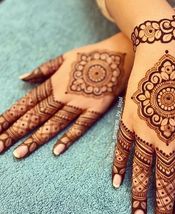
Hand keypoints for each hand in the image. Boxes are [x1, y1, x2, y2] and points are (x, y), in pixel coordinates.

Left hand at [0, 34, 133, 158]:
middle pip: (35, 116)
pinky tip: (57, 150)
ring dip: (36, 139)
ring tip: (19, 154)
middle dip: (15, 132)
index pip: (26, 103)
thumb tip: (22, 78)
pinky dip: (69, 137)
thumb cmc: (90, 55)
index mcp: (54, 82)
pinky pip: (81, 126)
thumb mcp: (63, 57)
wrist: (119, 55)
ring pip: (54, 124)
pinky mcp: (96, 109)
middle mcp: (63, 95)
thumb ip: (42, 69)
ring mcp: (80, 103)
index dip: (9, 116)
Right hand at [111, 14, 174, 213]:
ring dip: (140, 195)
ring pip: (142, 168)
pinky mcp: (128, 118)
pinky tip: (117, 183)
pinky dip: (120, 165)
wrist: (164, 52)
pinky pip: (122, 146)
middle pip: (164, 179)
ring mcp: (144, 128)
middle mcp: (165, 136)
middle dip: (163, 208)